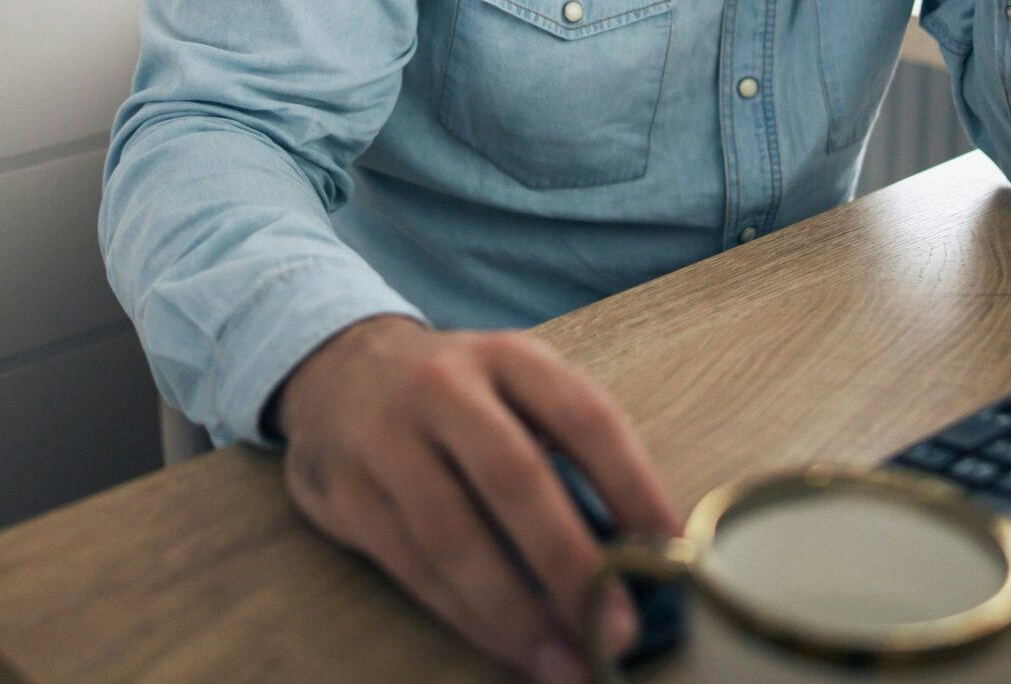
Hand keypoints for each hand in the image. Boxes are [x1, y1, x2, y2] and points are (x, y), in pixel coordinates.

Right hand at [271, 315, 677, 682]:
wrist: (336, 369)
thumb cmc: (456, 396)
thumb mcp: (513, 388)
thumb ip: (567, 449)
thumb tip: (640, 548)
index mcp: (507, 357)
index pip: (583, 416)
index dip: (634, 484)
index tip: (674, 551)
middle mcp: (443, 388)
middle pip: (515, 478)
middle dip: (572, 563)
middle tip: (618, 628)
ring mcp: (385, 438)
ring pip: (454, 536)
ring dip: (516, 612)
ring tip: (566, 663)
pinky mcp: (344, 491)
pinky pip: (413, 567)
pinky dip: (467, 615)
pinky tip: (508, 646)